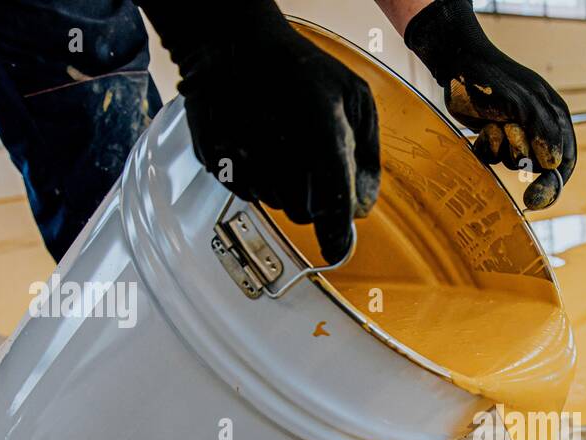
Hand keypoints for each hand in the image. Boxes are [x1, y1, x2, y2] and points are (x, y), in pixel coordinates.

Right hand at [139, 0, 379, 261]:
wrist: (234, 44)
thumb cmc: (301, 68)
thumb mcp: (355, 96)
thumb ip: (367, 155)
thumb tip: (364, 205)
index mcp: (320, 131)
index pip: (334, 202)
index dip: (337, 234)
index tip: (337, 250)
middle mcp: (278, 148)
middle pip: (303, 212)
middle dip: (314, 202)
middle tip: (312, 168)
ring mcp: (244, 155)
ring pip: (275, 204)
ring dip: (286, 188)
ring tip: (284, 147)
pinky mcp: (218, 160)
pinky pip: (247, 192)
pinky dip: (259, 179)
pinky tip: (261, 146)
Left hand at [404, 0, 575, 209]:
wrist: (459, 64)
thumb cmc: (496, 80)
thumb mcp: (524, 104)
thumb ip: (543, 132)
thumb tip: (554, 164)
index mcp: (555, 117)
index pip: (565, 159)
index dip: (554, 183)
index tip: (536, 199)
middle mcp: (538, 127)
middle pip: (539, 166)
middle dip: (522, 154)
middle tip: (510, 132)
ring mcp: (515, 133)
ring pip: (514, 162)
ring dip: (503, 148)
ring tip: (494, 123)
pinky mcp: (493, 136)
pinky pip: (493, 158)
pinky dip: (487, 147)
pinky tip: (483, 128)